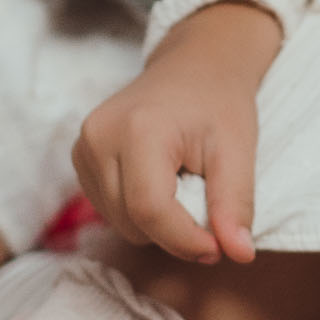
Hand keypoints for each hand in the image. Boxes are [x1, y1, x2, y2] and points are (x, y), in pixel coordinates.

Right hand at [72, 0, 281, 263]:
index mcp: (137, 129)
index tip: (218, 247)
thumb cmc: (219, 103)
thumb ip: (235, 203)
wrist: (195, 64)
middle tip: (206, 199)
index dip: (185, 240)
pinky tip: (160, 179)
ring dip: (156, 221)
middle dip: (175, 229)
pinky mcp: (79, 156)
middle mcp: (98, 138)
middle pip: (132, 222)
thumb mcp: (238, 150)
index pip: (150, 210)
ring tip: (183, 181)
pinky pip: (109, 209)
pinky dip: (138, 210)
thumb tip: (240, 255)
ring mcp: (82, 147)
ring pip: (118, 222)